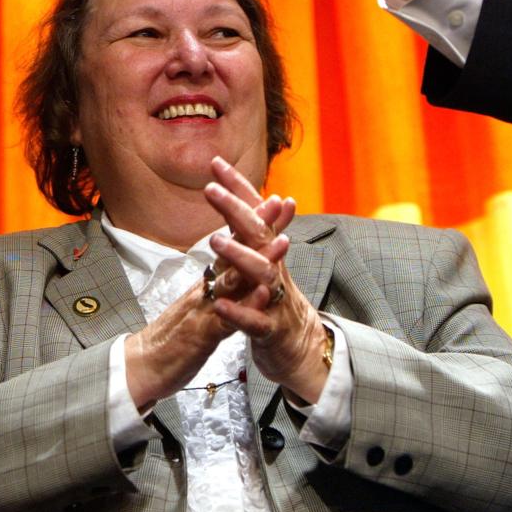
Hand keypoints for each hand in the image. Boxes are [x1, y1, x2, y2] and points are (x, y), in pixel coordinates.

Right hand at [123, 163, 288, 408]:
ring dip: (258, 259)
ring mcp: (203, 310)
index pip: (232, 247)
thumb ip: (214, 291)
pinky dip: (247, 305)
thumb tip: (231, 272)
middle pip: (234, 252)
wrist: (140, 367)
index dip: (251, 224)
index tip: (272, 200)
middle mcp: (205, 290)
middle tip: (277, 201)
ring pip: (233, 280)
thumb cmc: (170, 341)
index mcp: (206, 285)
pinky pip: (228, 318)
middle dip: (257, 226)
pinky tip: (265, 293)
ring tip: (282, 241)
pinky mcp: (201, 336)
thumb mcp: (197, 309)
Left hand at [203, 156, 329, 403]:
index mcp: (268, 252)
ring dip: (240, 255)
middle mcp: (274, 268)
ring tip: (214, 240)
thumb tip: (264, 196)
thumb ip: (257, 233)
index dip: (236, 187)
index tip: (214, 162)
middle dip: (237, 209)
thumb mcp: (264, 263)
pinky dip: (239, 312)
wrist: (302, 349)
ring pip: (261, 273)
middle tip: (209, 189)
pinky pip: (255, 320)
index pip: (253, 212)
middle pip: (259, 233)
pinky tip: (221, 304)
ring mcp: (275, 298)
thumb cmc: (275, 302)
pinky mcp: (271, 329)